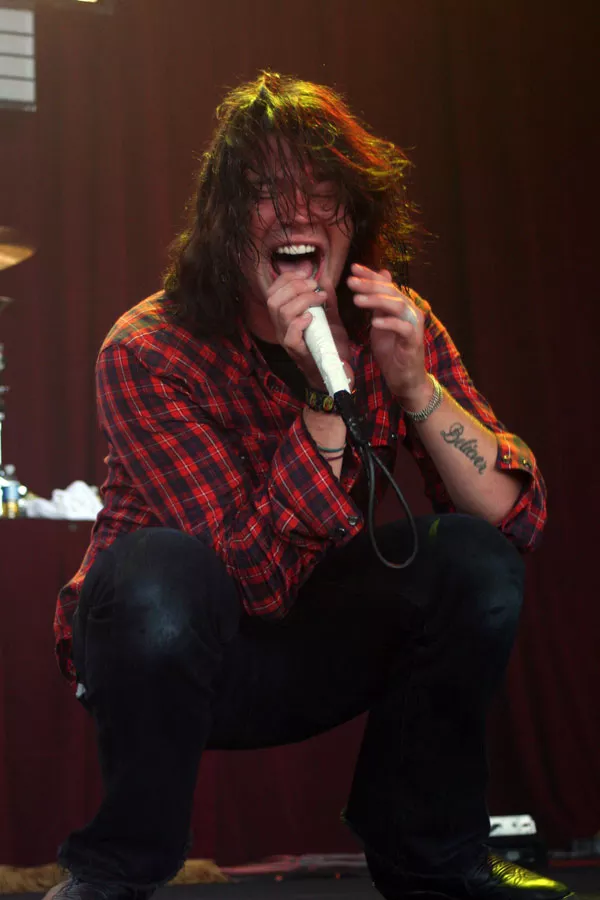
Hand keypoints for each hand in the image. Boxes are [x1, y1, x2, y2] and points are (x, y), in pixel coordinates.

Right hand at [266, 271, 353, 390]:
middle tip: (315, 285)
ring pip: (280, 312)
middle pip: (273, 299)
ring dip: (301, 299)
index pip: (273, 290)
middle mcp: (280, 327)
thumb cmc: (330, 344)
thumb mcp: (330, 316)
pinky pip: (290, 334)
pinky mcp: (297, 351)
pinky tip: (312, 317)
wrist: (337, 370)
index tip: (307, 273)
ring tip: (319, 298)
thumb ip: (326, 297)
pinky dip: (300, 321)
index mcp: (284, 317)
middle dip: (295, 286)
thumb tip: (324, 275)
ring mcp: (286, 340)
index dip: (287, 277)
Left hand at [348, 263, 427, 402]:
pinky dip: (389, 323)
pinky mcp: (413, 341)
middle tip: (350, 281)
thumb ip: (378, 303)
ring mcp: (413, 325)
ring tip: (357, 300)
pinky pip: (403, 328)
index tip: (353, 268)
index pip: (385, 284)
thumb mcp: (380, 323)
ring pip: (397, 305)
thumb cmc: (392, 351)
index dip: (370, 275)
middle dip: (369, 284)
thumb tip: (378, 278)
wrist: (405, 378)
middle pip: (390, 291)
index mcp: (400, 305)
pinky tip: (374, 322)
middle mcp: (409, 311)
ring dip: (376, 300)